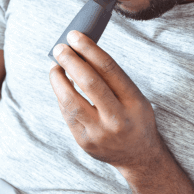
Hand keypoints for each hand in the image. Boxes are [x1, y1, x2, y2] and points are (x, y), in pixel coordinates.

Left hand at [49, 30, 162, 172]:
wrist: (138, 156)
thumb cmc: (134, 118)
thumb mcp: (135, 97)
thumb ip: (112, 78)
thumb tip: (81, 51)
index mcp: (134, 102)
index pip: (108, 69)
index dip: (89, 49)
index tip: (74, 36)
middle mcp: (117, 119)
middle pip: (89, 82)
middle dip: (70, 61)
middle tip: (60, 48)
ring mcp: (99, 133)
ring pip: (71, 101)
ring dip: (58, 80)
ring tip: (55, 67)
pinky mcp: (84, 142)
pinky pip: (67, 114)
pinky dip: (61, 96)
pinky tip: (60, 86)